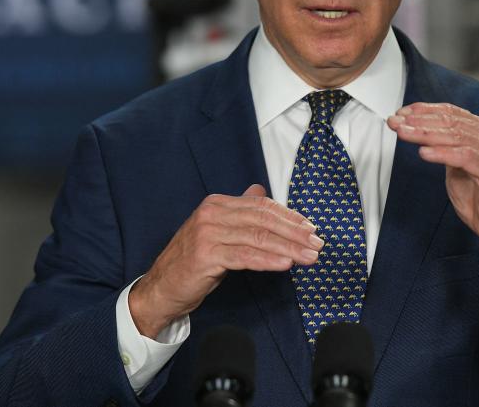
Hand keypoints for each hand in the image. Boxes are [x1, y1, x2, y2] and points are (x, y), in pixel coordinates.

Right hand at [129, 184, 322, 337]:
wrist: (162, 288)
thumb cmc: (194, 261)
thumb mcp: (218, 231)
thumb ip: (240, 212)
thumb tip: (260, 191)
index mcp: (217, 204)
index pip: (262, 206)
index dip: (290, 217)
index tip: (311, 229)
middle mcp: (212, 213)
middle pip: (263, 219)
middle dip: (295, 232)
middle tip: (317, 244)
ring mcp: (207, 233)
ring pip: (258, 238)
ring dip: (289, 248)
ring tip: (309, 257)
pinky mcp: (206, 255)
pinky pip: (245, 256)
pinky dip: (269, 259)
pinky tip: (286, 264)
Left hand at [387, 103, 478, 272]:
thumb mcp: (457, 169)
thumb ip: (445, 150)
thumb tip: (420, 134)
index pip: (451, 113)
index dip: (423, 111)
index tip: (400, 113)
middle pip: (450, 121)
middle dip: (418, 121)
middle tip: (395, 122)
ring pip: (454, 135)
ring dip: (424, 133)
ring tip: (403, 133)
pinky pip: (464, 156)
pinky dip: (441, 153)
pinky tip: (423, 152)